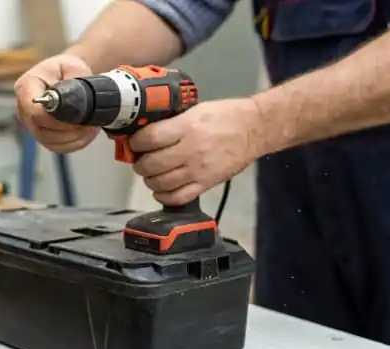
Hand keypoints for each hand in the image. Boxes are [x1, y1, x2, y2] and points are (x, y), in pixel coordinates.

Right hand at [14, 54, 99, 153]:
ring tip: (90, 126)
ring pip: (51, 142)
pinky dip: (75, 143)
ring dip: (74, 138)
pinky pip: (58, 147)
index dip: (55, 120)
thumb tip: (66, 102)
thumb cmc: (68, 69)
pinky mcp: (43, 136)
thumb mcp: (73, 68)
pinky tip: (86, 132)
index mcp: (26, 87)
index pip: (34, 112)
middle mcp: (23, 109)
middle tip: (88, 123)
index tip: (77, 117)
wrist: (68, 75)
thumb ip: (70, 84)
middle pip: (41, 131)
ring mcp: (31, 125)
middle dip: (68, 131)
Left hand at [129, 99, 264, 204]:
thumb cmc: (226, 116)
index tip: (134, 143)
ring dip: (149, 180)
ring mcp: (199, 170)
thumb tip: (148, 131)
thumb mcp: (195, 110)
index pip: (150, 139)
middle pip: (151, 164)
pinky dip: (163, 196)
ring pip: (161, 184)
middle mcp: (191, 151)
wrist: (255, 129)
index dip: (136, 142)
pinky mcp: (206, 184)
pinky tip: (161, 189)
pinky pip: (178, 197)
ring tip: (151, 174)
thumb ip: (172, 122)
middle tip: (140, 160)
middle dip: (139, 164)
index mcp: (187, 128)